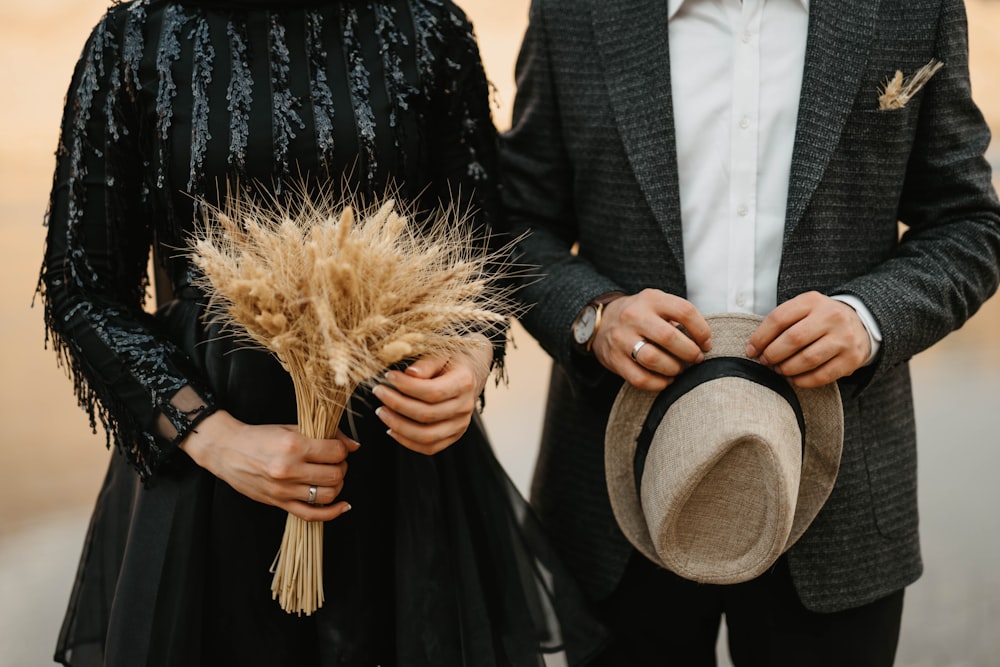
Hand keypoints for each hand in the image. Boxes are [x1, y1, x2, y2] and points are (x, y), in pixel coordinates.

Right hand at [180, 410, 359, 521]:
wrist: (227, 450)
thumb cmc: (260, 437)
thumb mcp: (291, 427)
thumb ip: (324, 435)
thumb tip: (353, 445)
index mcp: (294, 446)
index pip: (336, 452)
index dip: (342, 449)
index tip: (338, 448)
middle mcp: (289, 470)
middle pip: (335, 475)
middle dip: (341, 467)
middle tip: (335, 461)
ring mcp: (284, 490)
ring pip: (327, 495)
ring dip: (337, 486)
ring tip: (331, 477)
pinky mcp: (279, 503)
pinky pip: (311, 515)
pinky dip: (332, 513)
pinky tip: (342, 506)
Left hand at [372, 335, 493, 454]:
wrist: (471, 371)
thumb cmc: (450, 359)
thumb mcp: (440, 353)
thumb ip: (426, 363)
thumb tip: (409, 374)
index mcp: (464, 383)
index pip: (433, 392)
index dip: (407, 387)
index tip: (388, 376)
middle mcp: (465, 407)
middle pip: (427, 415)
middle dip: (397, 405)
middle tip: (379, 392)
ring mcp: (461, 425)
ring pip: (427, 436)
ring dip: (399, 426)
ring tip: (381, 412)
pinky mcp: (453, 436)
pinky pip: (429, 448)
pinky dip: (407, 442)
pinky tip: (391, 429)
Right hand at [592, 289, 711, 391]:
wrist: (601, 322)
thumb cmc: (640, 315)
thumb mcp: (657, 304)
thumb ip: (678, 317)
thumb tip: (703, 343)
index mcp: (651, 299)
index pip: (685, 311)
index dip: (702, 330)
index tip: (706, 343)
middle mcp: (634, 316)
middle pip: (669, 337)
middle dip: (689, 352)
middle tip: (695, 358)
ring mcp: (621, 338)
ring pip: (653, 359)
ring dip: (673, 369)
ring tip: (679, 369)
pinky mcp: (614, 359)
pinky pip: (639, 378)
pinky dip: (658, 384)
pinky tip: (666, 380)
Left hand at [746, 291, 870, 387]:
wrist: (860, 323)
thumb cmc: (820, 319)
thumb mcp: (803, 309)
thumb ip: (781, 322)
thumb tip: (754, 347)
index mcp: (812, 301)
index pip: (778, 319)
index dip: (760, 337)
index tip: (751, 350)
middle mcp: (831, 317)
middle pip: (793, 339)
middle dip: (772, 354)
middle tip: (766, 361)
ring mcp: (844, 337)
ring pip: (807, 359)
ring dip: (786, 369)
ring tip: (779, 370)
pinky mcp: (852, 358)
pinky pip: (822, 375)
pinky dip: (803, 381)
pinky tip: (794, 379)